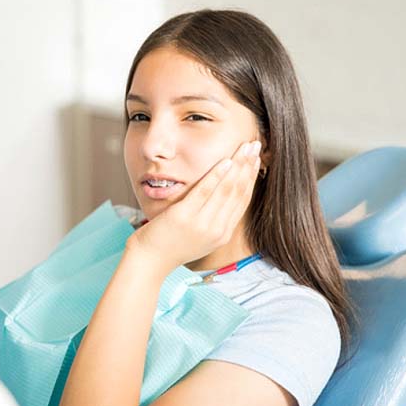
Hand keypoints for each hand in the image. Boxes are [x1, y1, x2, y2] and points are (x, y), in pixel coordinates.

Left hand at [126, 140, 261, 270]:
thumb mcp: (199, 236)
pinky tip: (226, 161)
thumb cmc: (170, 245)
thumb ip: (213, 219)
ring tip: (246, 147)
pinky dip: (217, 175)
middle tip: (256, 145)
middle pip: (238, 192)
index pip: (242, 201)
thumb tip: (222, 196)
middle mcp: (217, 230)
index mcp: (223, 234)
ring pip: (226, 190)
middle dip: (249, 166)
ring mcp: (202, 224)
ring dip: (238, 165)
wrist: (149, 261)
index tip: (256, 160)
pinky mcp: (185, 216)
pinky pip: (205, 192)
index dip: (251, 178)